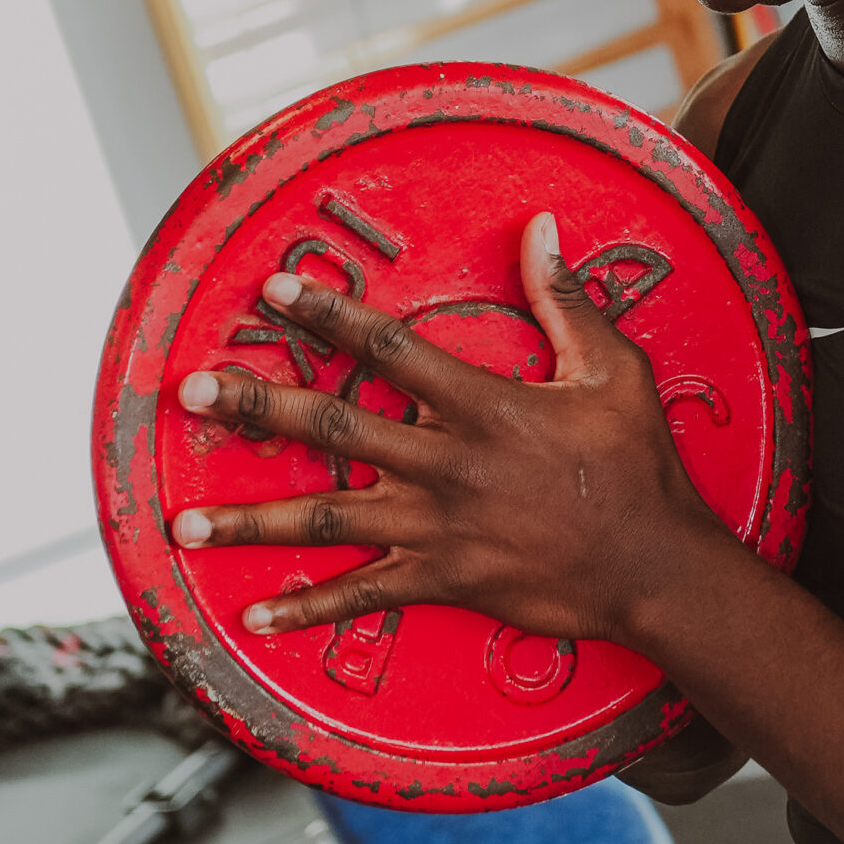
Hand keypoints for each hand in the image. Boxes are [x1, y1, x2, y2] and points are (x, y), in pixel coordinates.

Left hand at [170, 211, 717, 640]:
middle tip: (193, 393)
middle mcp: (447, 465)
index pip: (389, 349)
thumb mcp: (614, 370)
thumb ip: (566, 300)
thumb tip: (539, 230)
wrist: (657, 568)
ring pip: (327, 519)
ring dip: (251, 521)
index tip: (274, 292)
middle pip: (333, 427)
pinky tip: (259, 613)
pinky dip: (309, 608)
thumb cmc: (640, 469)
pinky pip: (365, 597)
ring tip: (186, 523)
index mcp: (483, 406)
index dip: (329, 314)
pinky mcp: (445, 580)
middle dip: (258, 405)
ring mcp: (439, 528)